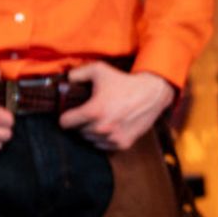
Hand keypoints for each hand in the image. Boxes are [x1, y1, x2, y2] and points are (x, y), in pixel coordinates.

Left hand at [61, 59, 175, 150]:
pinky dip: (104, 139)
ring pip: (90, 139)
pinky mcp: (123, 144)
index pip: (65, 123)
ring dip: (92, 131)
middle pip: (78, 131)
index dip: (66, 116)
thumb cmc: (125, 82)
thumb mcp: (99, 70)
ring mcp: (112, 138)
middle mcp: (101, 127)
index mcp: (93, 111)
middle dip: (81, 123)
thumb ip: (77, 74)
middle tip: (90, 113)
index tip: (70, 113)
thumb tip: (64, 80)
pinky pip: (104, 146)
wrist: (152, 94)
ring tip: (101, 119)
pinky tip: (110, 127)